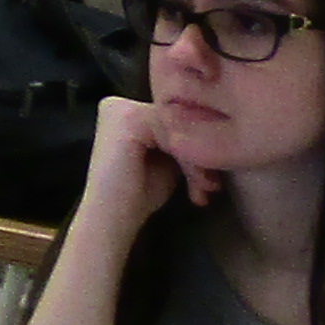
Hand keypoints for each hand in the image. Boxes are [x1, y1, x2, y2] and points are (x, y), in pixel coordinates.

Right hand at [73, 92, 206, 240]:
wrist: (110, 222)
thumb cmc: (136, 197)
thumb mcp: (164, 159)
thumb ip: (178, 138)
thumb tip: (215, 130)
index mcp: (126, 108)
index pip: (174, 117)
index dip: (197, 146)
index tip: (210, 180)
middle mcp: (119, 103)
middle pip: (178, 120)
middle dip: (199, 155)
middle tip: (211, 186)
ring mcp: (121, 109)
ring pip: (180, 127)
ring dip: (198, 162)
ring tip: (204, 190)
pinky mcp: (128, 119)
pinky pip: (174, 134)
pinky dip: (189, 162)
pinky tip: (195, 186)